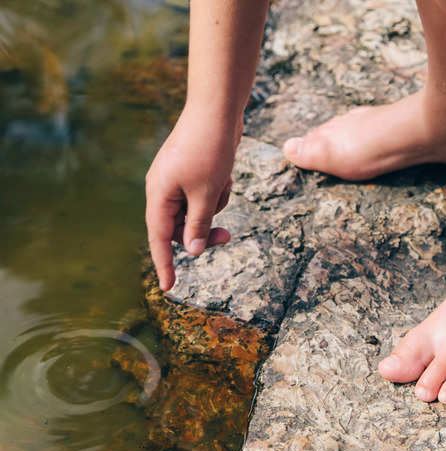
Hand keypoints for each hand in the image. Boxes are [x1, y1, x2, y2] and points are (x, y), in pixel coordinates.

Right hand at [145, 104, 239, 290]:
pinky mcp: (194, 172)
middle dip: (204, 230)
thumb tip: (193, 251)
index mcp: (159, 195)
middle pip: (181, 226)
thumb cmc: (210, 150)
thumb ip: (198, 225)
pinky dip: (218, 190)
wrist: (217, 110)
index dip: (165, 264)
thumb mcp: (206, 193)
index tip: (168, 287)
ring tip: (223, 182)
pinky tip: (225, 172)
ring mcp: (178, 179)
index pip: (159, 238)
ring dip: (215, 205)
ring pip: (198, 210)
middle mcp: (163, 188)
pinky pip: (207, 194)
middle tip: (227, 238)